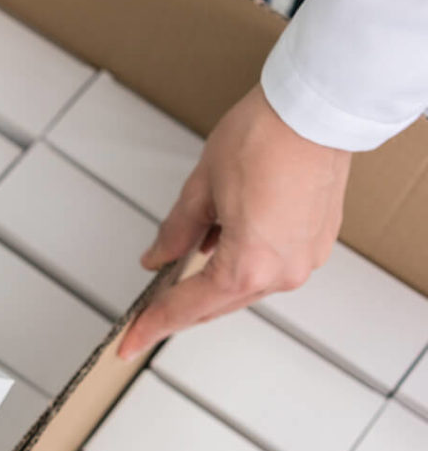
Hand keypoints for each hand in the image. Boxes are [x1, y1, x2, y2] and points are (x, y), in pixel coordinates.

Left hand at [119, 85, 350, 359]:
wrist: (319, 108)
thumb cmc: (265, 138)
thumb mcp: (201, 188)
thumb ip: (175, 232)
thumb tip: (157, 259)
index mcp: (248, 265)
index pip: (187, 307)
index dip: (153, 324)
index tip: (130, 342)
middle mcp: (282, 272)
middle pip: (216, 303)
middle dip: (178, 308)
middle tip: (145, 316)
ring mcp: (305, 260)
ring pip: (242, 287)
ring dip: (209, 282)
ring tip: (178, 267)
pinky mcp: (317, 242)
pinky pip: (267, 267)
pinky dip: (238, 262)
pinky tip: (215, 245)